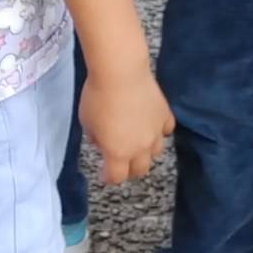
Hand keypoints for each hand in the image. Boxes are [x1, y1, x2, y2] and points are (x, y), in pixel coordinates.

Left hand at [79, 67, 173, 184]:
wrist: (121, 73)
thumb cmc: (97, 98)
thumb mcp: (87, 122)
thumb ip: (95, 137)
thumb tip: (101, 141)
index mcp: (118, 153)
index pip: (117, 176)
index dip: (109, 178)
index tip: (104, 176)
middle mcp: (140, 147)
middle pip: (140, 169)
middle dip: (129, 170)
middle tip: (121, 164)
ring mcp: (156, 132)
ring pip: (156, 152)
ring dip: (145, 153)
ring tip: (137, 145)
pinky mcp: (165, 115)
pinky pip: (165, 130)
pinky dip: (159, 132)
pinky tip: (152, 127)